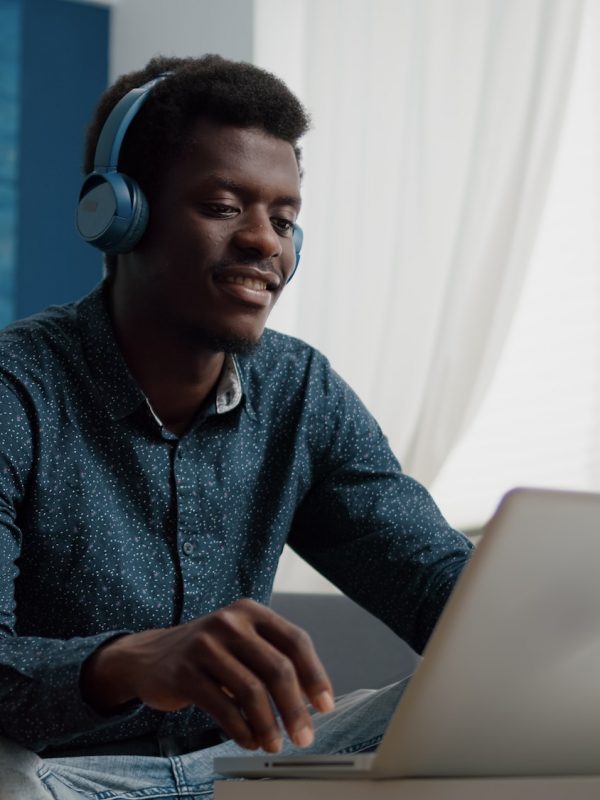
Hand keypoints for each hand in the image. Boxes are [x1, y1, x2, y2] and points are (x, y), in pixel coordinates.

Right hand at [80, 599, 334, 751]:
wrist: (148, 657)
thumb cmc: (206, 653)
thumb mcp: (240, 641)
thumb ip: (271, 658)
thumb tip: (311, 699)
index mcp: (250, 611)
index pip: (295, 641)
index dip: (315, 675)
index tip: (325, 705)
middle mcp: (230, 622)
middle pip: (277, 668)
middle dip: (295, 708)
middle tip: (304, 736)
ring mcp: (205, 645)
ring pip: (251, 691)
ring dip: (269, 724)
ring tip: (274, 744)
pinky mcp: (185, 673)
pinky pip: (223, 708)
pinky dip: (242, 730)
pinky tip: (249, 740)